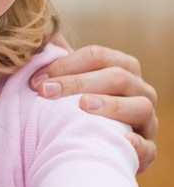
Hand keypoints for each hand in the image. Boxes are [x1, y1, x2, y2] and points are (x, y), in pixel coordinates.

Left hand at [29, 42, 157, 172]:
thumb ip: (59, 59)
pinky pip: (149, 148)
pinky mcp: (148, 151)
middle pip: (117, 77)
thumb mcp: (72, 82)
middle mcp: (141, 90)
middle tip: (46, 92)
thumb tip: (43, 35)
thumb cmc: (79, 107)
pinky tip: (123, 140)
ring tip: (83, 106)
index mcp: (123, 67)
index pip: (98, 56)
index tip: (36, 81)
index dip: (66, 64)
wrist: (93, 146)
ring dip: (111, 105)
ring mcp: (148, 121)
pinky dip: (138, 144)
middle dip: (78, 83)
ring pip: (140, 106)